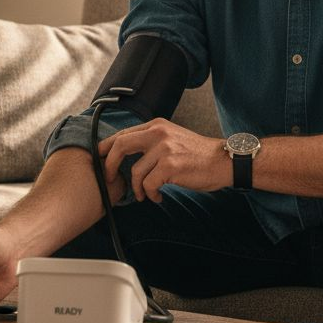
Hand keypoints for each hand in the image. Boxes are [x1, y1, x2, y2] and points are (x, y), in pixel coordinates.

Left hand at [98, 118, 230, 203]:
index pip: (123, 134)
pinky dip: (151, 194)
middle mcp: (158, 133)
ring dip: (138, 188)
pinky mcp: (170, 166)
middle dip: (108, 164)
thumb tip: (125, 154)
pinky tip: (158, 196)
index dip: (107, 147)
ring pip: (135, 172)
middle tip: (108, 178)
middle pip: (120, 146)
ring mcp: (164, 149)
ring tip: (147, 194)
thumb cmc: (198, 155)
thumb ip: (151, 142)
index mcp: (157, 125)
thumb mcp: (172, 138)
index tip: (99, 159)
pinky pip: (148, 184)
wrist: (223, 162)